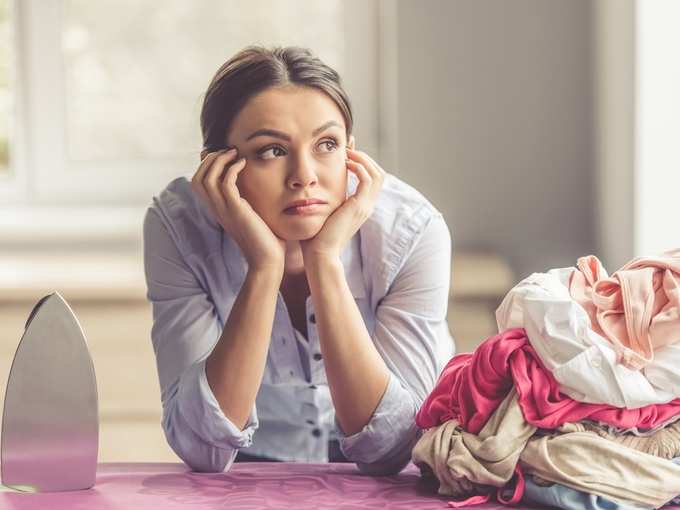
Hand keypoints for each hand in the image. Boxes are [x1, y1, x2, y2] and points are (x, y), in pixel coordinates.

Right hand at [191, 148, 285, 272]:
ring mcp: (224, 211)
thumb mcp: (253, 216)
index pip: (199, 183)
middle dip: (210, 159)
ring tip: (234, 153)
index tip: (225, 156)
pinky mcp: (236, 211)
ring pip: (207, 178)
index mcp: (218, 210)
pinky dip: (232, 168)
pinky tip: (244, 163)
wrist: (268, 260)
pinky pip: (225, 183)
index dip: (207, 165)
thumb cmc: (266, 241)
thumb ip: (248, 202)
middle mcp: (217, 210)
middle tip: (228, 150)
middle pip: (198, 178)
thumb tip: (256, 189)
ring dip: (219, 160)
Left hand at [300, 147, 385, 261]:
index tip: (347, 150)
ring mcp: (365, 207)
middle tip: (348, 148)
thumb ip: (323, 199)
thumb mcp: (322, 212)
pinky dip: (359, 167)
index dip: (362, 163)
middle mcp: (367, 206)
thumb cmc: (315, 237)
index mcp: (360, 208)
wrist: (319, 254)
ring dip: (364, 159)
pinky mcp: (359, 206)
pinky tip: (345, 163)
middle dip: (365, 158)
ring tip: (347, 153)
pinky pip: (368, 179)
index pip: (370, 179)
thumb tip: (312, 187)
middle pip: (379, 174)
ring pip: (377, 174)